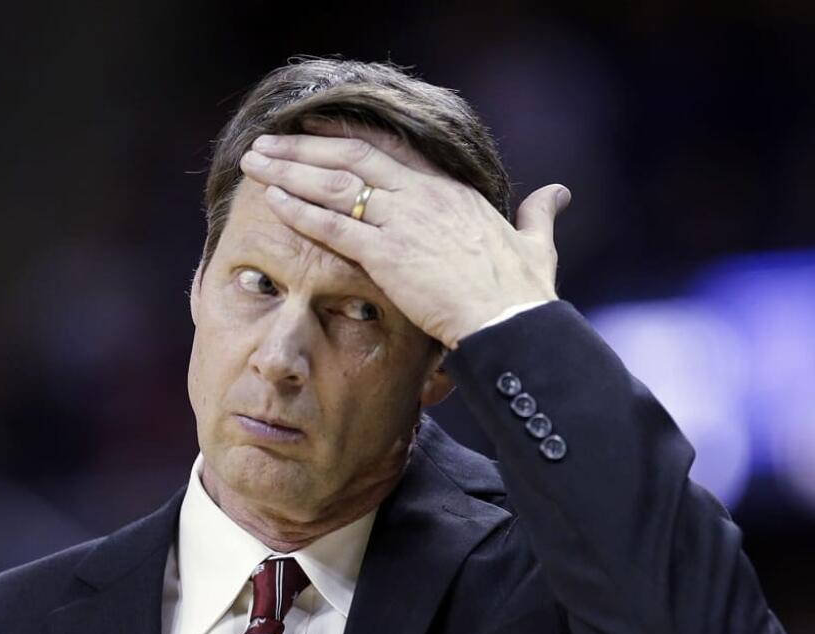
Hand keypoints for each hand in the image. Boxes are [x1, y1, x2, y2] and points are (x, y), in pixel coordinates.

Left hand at [238, 126, 569, 348]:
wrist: (512, 322)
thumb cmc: (524, 292)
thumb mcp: (537, 245)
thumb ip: (540, 216)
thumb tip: (559, 195)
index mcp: (451, 192)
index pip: (388, 152)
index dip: (346, 139)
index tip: (314, 129)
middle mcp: (422, 196)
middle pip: (350, 158)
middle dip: (303, 148)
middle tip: (267, 142)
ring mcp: (402, 222)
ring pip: (334, 184)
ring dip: (289, 170)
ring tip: (255, 161)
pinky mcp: (387, 254)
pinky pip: (333, 225)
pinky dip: (299, 210)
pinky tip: (272, 199)